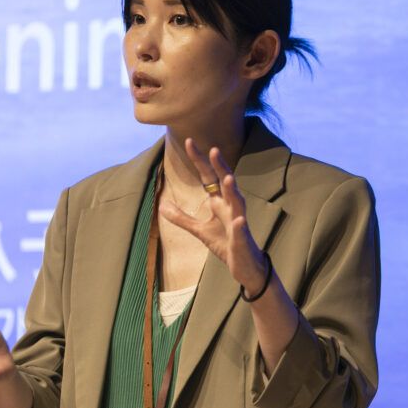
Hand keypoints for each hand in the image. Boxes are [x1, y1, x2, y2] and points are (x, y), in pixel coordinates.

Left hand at [159, 138, 267, 291]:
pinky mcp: (242, 239)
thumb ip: (181, 217)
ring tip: (227, 178)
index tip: (188, 141)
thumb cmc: (225, 243)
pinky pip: (241, 231)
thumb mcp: (199, 230)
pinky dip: (239, 225)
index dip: (199, 160)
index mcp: (220, 202)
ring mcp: (238, 222)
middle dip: (220, 167)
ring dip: (232, 191)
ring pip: (237, 203)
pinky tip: (238, 221)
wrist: (245, 266)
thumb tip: (161, 204)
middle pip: (225, 183)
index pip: (208, 176)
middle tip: (213, 150)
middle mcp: (231, 207)